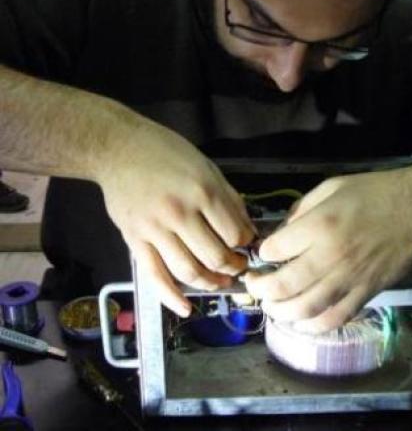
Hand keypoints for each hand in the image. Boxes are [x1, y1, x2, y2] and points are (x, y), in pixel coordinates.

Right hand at [97, 119, 255, 315]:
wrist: (118, 149)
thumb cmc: (166, 152)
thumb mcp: (207, 167)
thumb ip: (229, 200)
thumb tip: (247, 232)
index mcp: (202, 191)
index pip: (234, 234)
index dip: (246, 244)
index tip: (247, 245)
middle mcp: (179, 213)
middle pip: (215, 257)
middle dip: (233, 267)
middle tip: (238, 267)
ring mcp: (154, 230)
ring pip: (188, 271)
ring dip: (210, 283)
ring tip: (221, 282)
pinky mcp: (134, 241)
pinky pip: (154, 276)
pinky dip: (171, 297)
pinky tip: (186, 308)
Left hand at [244, 168, 411, 332]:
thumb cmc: (374, 192)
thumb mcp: (330, 187)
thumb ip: (301, 209)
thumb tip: (282, 233)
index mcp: (319, 226)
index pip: (274, 249)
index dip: (262, 253)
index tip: (263, 253)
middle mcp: (330, 257)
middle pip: (283, 285)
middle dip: (260, 288)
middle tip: (254, 285)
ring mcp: (349, 279)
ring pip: (305, 309)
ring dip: (280, 312)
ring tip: (271, 306)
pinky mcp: (366, 294)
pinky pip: (335, 319)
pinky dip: (313, 326)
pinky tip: (300, 323)